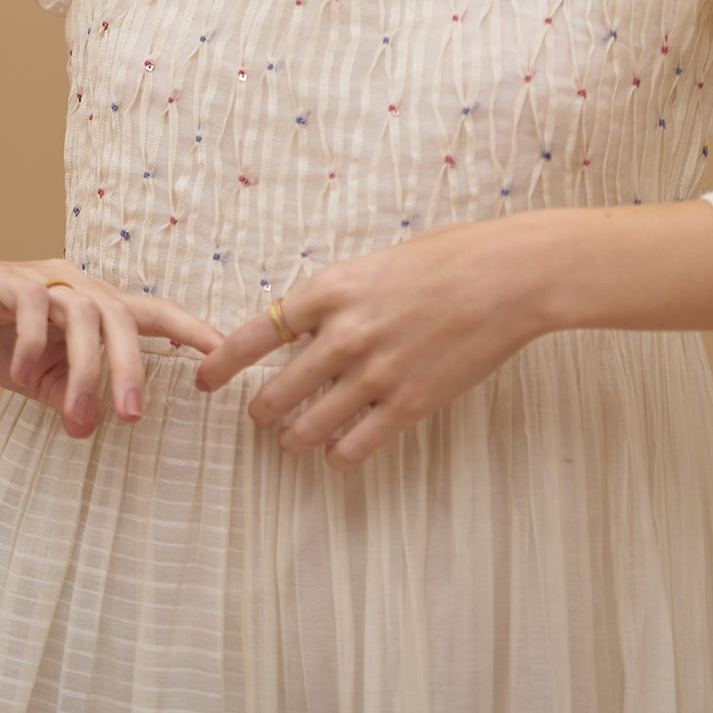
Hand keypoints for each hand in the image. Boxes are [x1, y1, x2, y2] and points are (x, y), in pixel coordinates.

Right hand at [0, 253, 223, 439]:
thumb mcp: (38, 374)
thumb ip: (67, 393)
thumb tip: (90, 425)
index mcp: (96, 307)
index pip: (153, 314)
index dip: (191, 331)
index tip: (222, 360)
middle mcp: (79, 285)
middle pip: (124, 318)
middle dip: (132, 368)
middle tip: (132, 416)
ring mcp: (46, 279)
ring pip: (84, 314)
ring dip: (84, 367)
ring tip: (77, 415)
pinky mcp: (8, 279)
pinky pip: (33, 306)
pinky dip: (33, 342)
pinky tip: (23, 376)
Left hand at [195, 217, 552, 466]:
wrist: (508, 278)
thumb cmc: (449, 258)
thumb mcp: (377, 263)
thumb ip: (340, 296)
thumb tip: (312, 322)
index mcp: (330, 290)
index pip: (255, 334)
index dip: (222, 362)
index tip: (204, 380)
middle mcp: (343, 334)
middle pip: (274, 390)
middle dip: (261, 410)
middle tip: (260, 416)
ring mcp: (374, 373)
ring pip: (307, 426)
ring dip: (293, 439)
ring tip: (292, 440)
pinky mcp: (408, 404)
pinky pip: (354, 446)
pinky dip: (338, 455)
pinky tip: (337, 453)